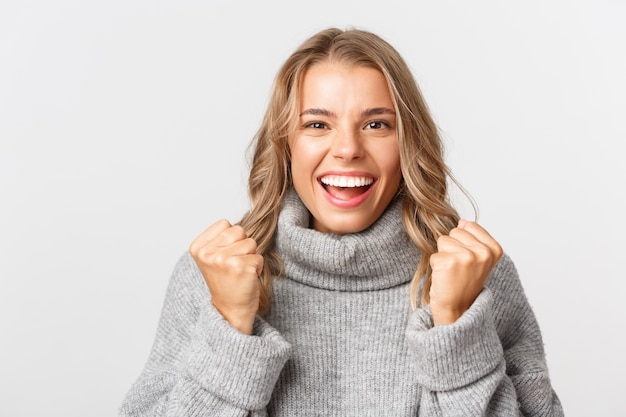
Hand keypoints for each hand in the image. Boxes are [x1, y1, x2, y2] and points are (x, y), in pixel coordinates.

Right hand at [189, 219, 262, 334]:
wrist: (230, 309)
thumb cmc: (225, 281)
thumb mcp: (213, 257)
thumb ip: (220, 238)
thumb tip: (238, 224)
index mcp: (198, 247)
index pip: (225, 224)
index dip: (231, 239)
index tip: (225, 257)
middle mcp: (207, 253)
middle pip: (239, 230)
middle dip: (242, 246)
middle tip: (235, 265)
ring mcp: (222, 260)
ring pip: (251, 242)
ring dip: (250, 257)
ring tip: (240, 271)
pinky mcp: (240, 267)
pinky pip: (259, 257)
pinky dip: (257, 268)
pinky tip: (246, 278)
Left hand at [429, 219, 502, 325]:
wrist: (458, 310)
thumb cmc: (466, 283)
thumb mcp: (479, 259)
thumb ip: (474, 238)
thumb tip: (462, 222)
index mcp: (494, 249)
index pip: (468, 226)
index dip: (464, 242)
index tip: (468, 260)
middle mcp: (483, 252)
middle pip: (454, 232)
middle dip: (452, 248)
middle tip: (458, 268)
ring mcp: (466, 257)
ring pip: (443, 240)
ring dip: (443, 256)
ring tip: (452, 272)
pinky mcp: (448, 263)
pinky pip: (434, 254)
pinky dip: (436, 266)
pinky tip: (445, 278)